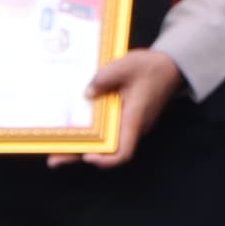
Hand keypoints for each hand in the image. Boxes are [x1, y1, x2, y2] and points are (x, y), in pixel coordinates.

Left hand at [60, 49, 185, 168]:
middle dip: (79, 155)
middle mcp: (133, 127)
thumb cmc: (152, 67)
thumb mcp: (126, 65)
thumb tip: (87, 94)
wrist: (170, 66)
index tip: (88, 157)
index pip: (124, 152)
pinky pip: (108, 132)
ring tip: (56, 148)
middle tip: (54, 160)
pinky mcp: (126, 119)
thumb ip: (104, 78)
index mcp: (134, 118)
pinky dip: (90, 134)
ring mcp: (129, 125)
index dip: (106, 160)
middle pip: (106, 151)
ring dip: (82, 146)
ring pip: (105, 143)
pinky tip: (74, 129)